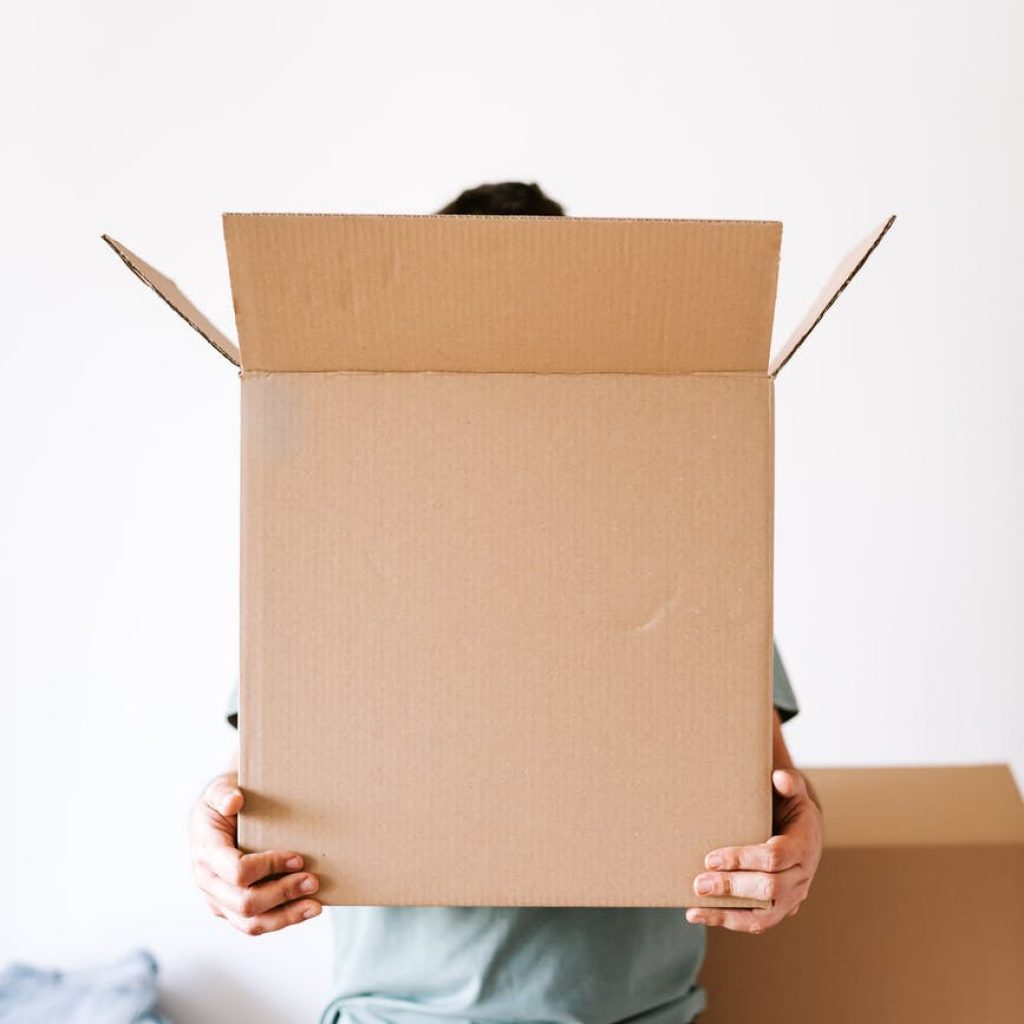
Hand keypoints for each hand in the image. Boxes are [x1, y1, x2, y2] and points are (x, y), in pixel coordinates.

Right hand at [188, 771, 321, 935]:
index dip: (269, 867)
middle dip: (283, 893)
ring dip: (286, 916)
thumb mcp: (219, 787)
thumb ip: (223, 793)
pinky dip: (282, 920)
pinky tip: (305, 910)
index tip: (298, 857)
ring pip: (250, 923)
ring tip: (315, 905)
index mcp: (205, 852)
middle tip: (312, 880)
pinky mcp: (230, 909)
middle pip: (245, 903)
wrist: (220, 812)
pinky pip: (255, 925)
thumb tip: (234, 802)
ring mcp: (218, 899)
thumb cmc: (223, 798)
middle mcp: (207, 881)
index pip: (237, 871)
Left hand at [685, 768, 822, 933]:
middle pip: (769, 888)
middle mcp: (802, 876)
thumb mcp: (793, 791)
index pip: (774, 857)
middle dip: (731, 887)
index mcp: (804, 845)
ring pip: (764, 915)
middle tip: (699, 883)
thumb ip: (788, 783)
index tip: (711, 858)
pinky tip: (698, 914)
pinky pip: (757, 922)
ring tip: (695, 907)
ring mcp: (793, 897)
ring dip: (728, 912)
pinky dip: (727, 921)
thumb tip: (779, 778)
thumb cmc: (790, 807)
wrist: (804, 832)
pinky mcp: (780, 909)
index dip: (742, 859)